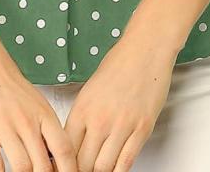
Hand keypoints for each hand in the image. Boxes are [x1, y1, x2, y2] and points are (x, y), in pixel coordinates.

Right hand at [0, 50, 77, 171]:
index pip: (65, 150)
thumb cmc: (7, 81)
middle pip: (44, 165)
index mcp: (44, 114)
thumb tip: (54, 159)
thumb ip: (44, 129)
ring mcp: (5, 125)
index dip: (69, 171)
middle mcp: (27, 121)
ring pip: (22, 167)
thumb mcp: (35, 102)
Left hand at [63, 34, 177, 171]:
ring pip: (103, 168)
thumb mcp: (90, 89)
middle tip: (82, 171)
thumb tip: (74, 141)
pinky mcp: (141, 129)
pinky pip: (126, 162)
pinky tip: (115, 170)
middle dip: (81, 171)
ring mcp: (121, 126)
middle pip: (83, 164)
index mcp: (82, 108)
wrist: (145, 49)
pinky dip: (118, 171)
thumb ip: (82, 116)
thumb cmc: (119, 64)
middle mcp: (99, 119)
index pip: (65, 149)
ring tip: (97, 171)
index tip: (65, 168)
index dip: (64, 164)